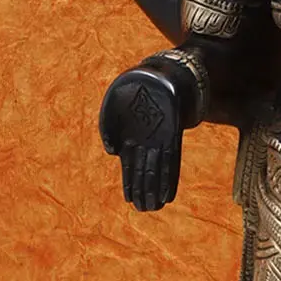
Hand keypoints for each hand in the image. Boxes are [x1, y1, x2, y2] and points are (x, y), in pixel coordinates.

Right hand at [99, 60, 187, 211]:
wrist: (155, 71)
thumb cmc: (132, 88)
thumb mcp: (112, 107)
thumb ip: (108, 129)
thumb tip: (113, 152)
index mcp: (130, 138)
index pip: (130, 168)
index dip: (131, 185)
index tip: (131, 201)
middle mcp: (145, 142)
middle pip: (144, 172)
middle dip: (145, 192)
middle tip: (146, 210)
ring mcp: (159, 139)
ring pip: (157, 170)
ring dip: (156, 189)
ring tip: (155, 207)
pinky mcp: (173, 134)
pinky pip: (171, 159)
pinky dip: (168, 177)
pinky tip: (168, 193)